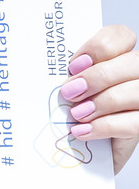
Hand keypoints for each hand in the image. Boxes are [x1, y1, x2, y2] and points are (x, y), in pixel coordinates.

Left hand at [62, 25, 138, 172]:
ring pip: (136, 93)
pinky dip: (104, 126)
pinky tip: (82, 131)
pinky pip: (134, 123)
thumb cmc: (75, 112)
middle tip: (71, 91)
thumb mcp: (72, 87)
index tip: (73, 65)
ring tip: (76, 113)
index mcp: (121, 57)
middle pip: (133, 63)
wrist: (86, 154)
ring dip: (102, 102)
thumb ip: (73, 74)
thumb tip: (58, 73)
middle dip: (98, 76)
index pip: (122, 35)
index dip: (99, 47)